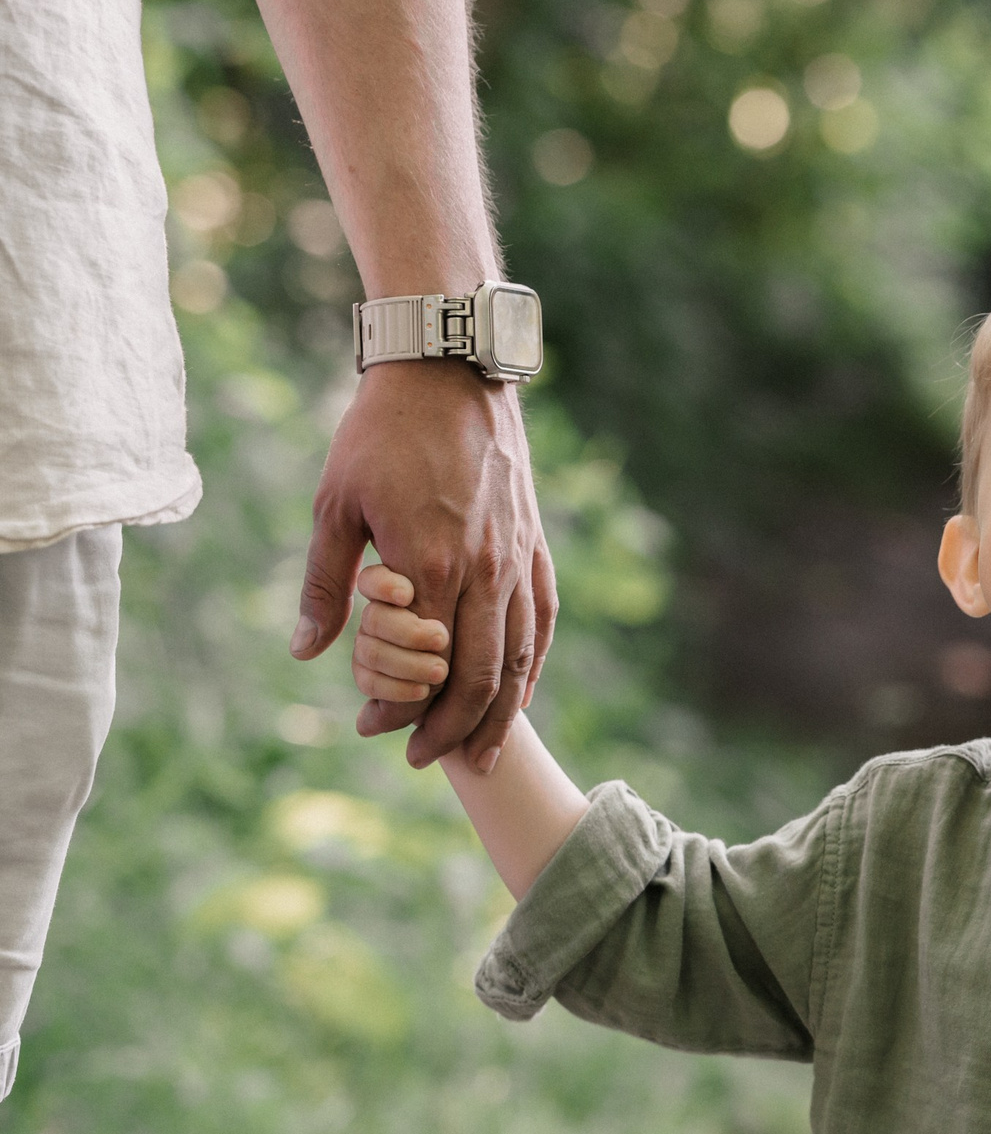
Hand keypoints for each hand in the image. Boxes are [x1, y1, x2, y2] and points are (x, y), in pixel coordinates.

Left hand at [292, 360, 555, 771]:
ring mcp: (517, 558)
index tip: (368, 728)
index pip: (423, 663)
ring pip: (519, 656)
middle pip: (480, 675)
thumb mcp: (334, 506)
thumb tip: (305, 653)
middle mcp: (484, 568)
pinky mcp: (534, 545)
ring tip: (478, 753)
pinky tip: (518, 693)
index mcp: (430, 562)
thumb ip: (327, 586)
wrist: (448, 373)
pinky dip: (531, 666)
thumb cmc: (381, 435)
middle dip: (451, 728)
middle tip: (421, 760)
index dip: (398, 707)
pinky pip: (541, 620)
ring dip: (498, 713)